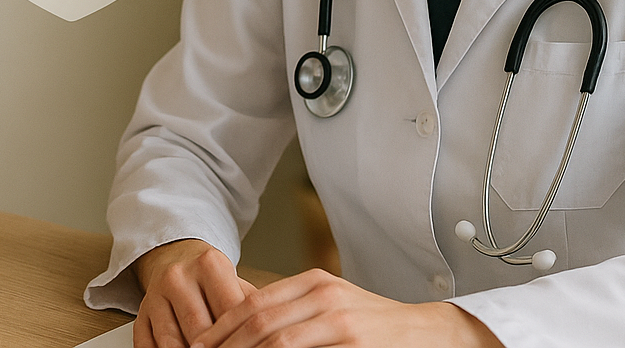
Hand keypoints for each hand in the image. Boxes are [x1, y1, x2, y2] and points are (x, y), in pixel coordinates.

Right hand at [134, 240, 256, 347]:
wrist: (174, 257)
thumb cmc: (211, 279)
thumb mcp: (234, 282)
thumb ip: (251, 305)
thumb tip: (273, 331)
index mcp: (209, 264)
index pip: (229, 309)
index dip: (241, 336)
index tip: (252, 346)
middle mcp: (178, 276)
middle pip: (199, 328)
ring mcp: (155, 295)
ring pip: (171, 341)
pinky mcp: (141, 314)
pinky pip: (147, 345)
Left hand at [193, 269, 501, 347]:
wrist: (426, 332)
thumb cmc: (372, 324)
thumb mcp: (330, 304)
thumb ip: (292, 310)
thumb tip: (240, 325)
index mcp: (312, 283)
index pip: (252, 304)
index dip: (220, 328)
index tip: (198, 347)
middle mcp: (322, 296)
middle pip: (258, 323)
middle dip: (227, 346)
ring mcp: (339, 321)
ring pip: (277, 341)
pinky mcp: (353, 343)